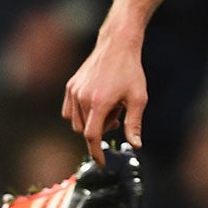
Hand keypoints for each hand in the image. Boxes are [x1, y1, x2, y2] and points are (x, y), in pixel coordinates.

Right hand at [62, 38, 146, 164]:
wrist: (117, 45)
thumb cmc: (131, 71)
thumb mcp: (138, 99)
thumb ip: (134, 124)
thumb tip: (136, 146)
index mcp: (99, 103)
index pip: (92, 136)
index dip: (96, 152)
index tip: (102, 162)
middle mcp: (82, 98)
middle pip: (84, 131)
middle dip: (99, 131)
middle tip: (117, 116)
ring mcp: (74, 91)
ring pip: (75, 122)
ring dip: (91, 123)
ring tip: (109, 106)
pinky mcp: (70, 85)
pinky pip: (69, 111)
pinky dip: (80, 115)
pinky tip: (96, 104)